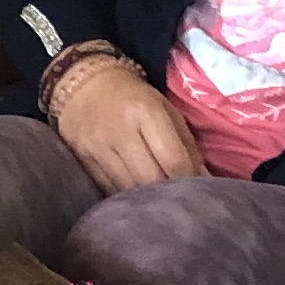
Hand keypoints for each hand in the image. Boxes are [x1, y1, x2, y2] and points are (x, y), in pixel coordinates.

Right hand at [46, 56, 204, 193]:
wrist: (82, 84)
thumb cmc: (133, 97)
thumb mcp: (165, 109)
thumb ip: (186, 144)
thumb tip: (203, 179)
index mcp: (144, 111)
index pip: (172, 158)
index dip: (189, 180)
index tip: (200, 190)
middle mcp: (118, 130)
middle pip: (150, 179)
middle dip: (168, 194)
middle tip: (179, 199)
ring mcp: (96, 147)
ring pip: (128, 189)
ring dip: (147, 199)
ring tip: (159, 200)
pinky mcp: (81, 160)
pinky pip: (109, 189)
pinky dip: (126, 197)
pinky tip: (135, 196)